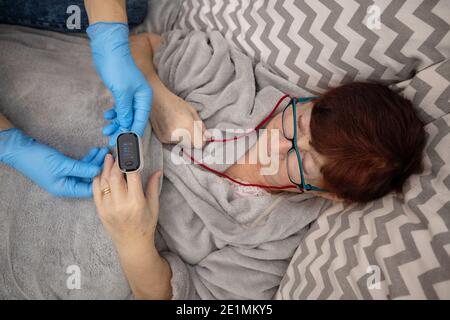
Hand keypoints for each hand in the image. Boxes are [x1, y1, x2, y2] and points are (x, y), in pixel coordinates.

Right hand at [0, 128, 107, 196]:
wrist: (20, 148)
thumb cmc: (37, 159)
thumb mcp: (62, 164)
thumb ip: (81, 168)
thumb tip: (99, 170)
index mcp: (65, 189)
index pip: (89, 190)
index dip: (101, 180)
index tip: (112, 170)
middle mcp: (66, 185)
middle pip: (89, 179)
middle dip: (100, 168)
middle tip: (111, 158)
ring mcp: (65, 176)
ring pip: (85, 171)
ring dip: (95, 161)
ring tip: (104, 151)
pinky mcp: (64, 167)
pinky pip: (80, 165)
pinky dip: (88, 159)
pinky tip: (95, 152)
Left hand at [87, 22, 152, 144]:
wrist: (108, 49)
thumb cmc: (118, 68)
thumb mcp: (121, 92)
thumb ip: (124, 111)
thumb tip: (126, 126)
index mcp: (144, 98)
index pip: (141, 120)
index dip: (133, 133)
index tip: (125, 144)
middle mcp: (140, 98)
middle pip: (133, 120)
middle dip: (123, 131)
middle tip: (112, 141)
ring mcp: (130, 95)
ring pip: (125, 115)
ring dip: (116, 124)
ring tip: (106, 131)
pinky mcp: (121, 92)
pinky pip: (120, 109)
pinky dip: (114, 114)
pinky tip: (107, 117)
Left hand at [93, 154, 160, 245]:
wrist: (132, 244)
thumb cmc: (145, 225)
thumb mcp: (154, 206)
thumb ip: (153, 187)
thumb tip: (156, 171)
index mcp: (136, 202)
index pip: (132, 175)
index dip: (132, 161)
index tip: (132, 153)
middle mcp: (120, 204)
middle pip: (115, 176)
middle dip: (116, 162)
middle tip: (119, 154)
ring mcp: (108, 207)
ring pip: (104, 181)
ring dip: (106, 168)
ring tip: (108, 158)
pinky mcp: (100, 210)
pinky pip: (95, 191)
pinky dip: (97, 179)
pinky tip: (101, 172)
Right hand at [151, 93, 209, 148]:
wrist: (156, 100)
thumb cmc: (175, 103)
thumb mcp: (192, 111)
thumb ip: (201, 126)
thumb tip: (208, 137)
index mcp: (187, 126)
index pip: (199, 144)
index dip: (202, 141)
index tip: (202, 136)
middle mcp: (178, 134)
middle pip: (191, 145)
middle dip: (193, 139)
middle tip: (190, 128)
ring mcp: (169, 138)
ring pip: (183, 144)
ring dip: (184, 139)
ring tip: (179, 125)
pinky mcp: (163, 139)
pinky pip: (174, 142)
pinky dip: (176, 137)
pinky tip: (172, 127)